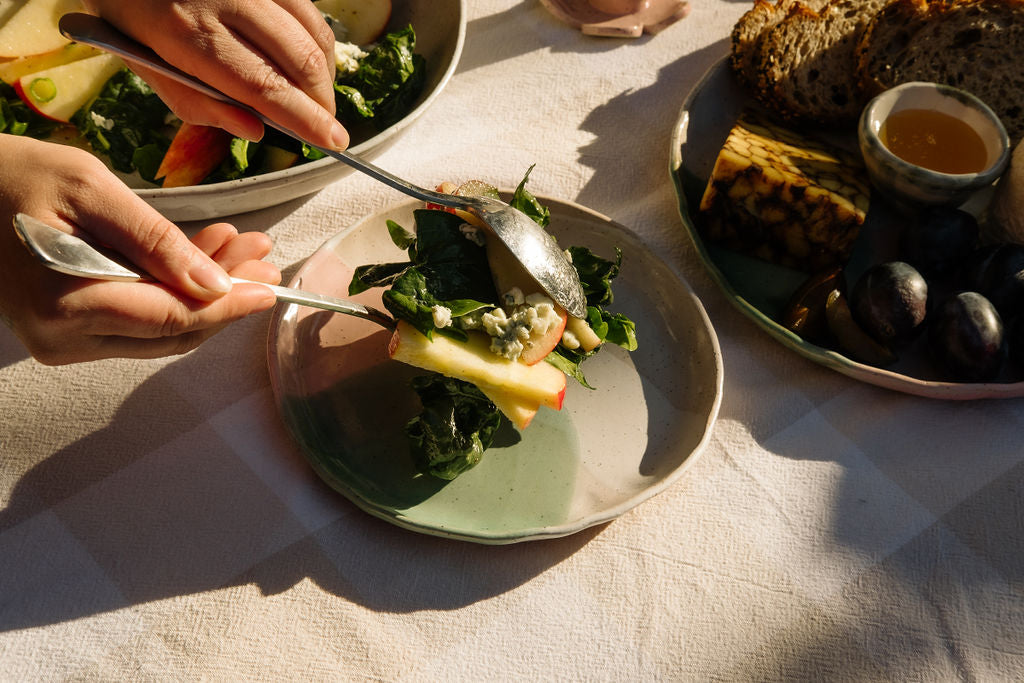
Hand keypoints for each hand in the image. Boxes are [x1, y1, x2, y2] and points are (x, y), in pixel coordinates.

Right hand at [0, 135, 280, 364]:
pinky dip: (174, 290)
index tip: (272, 287)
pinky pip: (137, 319)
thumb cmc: (10, 176)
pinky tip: (203, 255)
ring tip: (241, 246)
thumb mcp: (90, 190)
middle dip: (226, 292)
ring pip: (161, 327)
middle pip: (174, 329)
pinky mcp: (67, 332)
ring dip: (206, 289)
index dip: (231, 305)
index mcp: (68, 307)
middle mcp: (66, 339)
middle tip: (262, 253)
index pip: (174, 319)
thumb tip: (215, 286)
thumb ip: (156, 241)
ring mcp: (64, 341)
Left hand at [82, 0, 347, 149]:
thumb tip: (255, 130)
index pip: (264, 84)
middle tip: (324, 124)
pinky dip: (315, 38)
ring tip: (316, 95)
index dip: (305, 117)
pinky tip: (306, 58)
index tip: (333, 141)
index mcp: (186, 32)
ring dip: (324, 71)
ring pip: (313, 29)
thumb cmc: (126, 12)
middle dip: (321, 99)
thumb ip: (197, 102)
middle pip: (299, 57)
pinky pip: (306, 7)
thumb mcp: (144, 64)